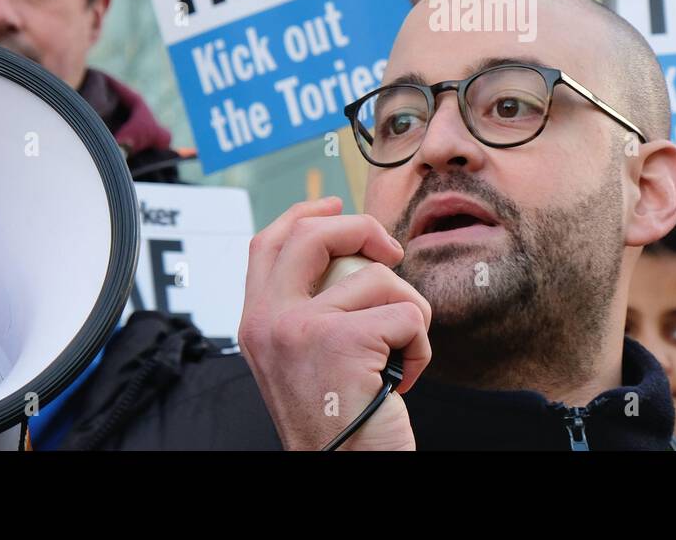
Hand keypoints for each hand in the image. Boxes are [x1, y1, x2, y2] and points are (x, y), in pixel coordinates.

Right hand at [237, 197, 432, 449]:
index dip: (306, 213)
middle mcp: (267, 320)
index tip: (338, 205)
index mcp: (255, 320)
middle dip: (363, 229)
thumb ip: (308, 307)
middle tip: (391, 255)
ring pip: (377, 277)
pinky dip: (421, 347)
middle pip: (312, 233)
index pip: (270, 241)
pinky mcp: (342, 341)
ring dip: (407, 314)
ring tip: (397, 356)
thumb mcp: (301, 356)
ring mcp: (300, 328)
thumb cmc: (334, 419)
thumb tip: (350, 253)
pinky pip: (407, 315)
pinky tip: (405, 378)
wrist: (341, 470)